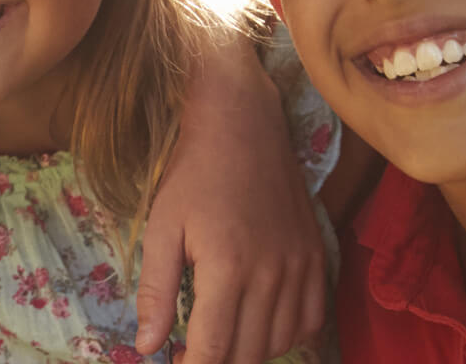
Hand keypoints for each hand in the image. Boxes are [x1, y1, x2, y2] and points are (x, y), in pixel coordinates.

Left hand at [138, 43, 324, 362]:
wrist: (243, 126)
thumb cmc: (193, 175)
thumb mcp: (161, 228)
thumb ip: (156, 291)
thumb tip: (148, 346)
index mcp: (228, 268)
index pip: (214, 348)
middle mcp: (272, 274)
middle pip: (249, 352)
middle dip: (219, 363)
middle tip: (196, 357)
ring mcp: (301, 266)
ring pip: (281, 341)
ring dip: (251, 353)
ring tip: (223, 343)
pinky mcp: (317, 257)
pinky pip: (311, 318)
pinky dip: (287, 334)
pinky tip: (261, 327)